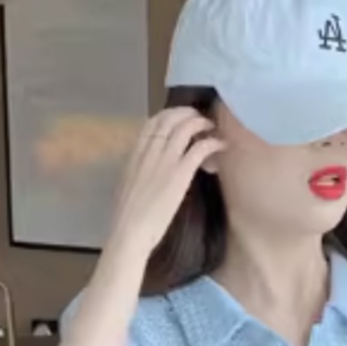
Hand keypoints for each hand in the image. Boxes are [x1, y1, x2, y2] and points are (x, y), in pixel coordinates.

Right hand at [105, 108, 225, 261]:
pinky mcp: (179, 174)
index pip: (151, 123)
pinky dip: (212, 142)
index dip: (169, 114)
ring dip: (201, 123)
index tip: (180, 118)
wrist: (129, 232)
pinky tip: (220, 145)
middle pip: (169, 119)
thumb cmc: (127, 217)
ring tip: (211, 128)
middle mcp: (149, 152)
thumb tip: (145, 167)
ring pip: (185, 128)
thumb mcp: (127, 185)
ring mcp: (165, 161)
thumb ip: (138, 170)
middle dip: (187, 113)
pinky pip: (199, 148)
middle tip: (199, 118)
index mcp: (135, 154)